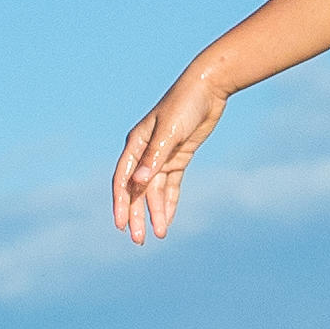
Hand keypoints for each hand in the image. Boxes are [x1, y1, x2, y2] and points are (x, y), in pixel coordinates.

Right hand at [111, 72, 231, 240]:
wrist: (208, 88)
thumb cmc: (184, 105)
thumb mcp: (169, 132)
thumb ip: (154, 158)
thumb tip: (138, 183)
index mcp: (136, 144)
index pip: (123, 180)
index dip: (121, 203)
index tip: (121, 224)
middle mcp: (145, 152)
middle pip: (138, 190)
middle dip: (137, 215)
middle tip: (138, 240)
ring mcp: (162, 156)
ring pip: (155, 191)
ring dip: (155, 212)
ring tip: (159, 235)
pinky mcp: (178, 157)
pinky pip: (170, 185)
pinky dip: (169, 202)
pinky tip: (167, 219)